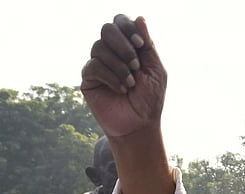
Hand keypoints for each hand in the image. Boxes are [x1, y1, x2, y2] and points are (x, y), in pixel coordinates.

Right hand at [81, 15, 165, 139]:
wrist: (139, 125)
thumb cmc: (150, 99)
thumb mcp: (155, 70)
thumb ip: (148, 44)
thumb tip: (139, 18)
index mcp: (128, 46)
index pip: (120, 22)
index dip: (128, 28)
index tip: (141, 46)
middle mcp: (111, 51)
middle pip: (107, 29)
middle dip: (123, 45)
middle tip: (136, 65)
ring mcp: (98, 64)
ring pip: (99, 47)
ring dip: (119, 66)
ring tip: (131, 83)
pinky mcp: (88, 78)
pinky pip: (93, 66)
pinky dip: (111, 77)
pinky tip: (121, 89)